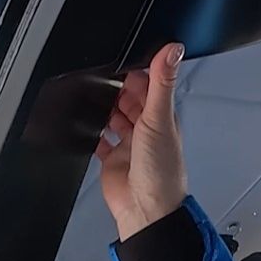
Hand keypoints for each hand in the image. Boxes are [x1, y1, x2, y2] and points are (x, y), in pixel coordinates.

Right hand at [96, 42, 188, 240]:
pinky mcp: (112, 160)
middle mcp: (146, 130)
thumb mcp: (159, 119)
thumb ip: (162, 83)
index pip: (150, 86)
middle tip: (104, 78)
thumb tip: (173, 49)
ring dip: (107, 107)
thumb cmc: (160, 171)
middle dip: (119, 89)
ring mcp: (129, 145)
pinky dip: (94, 132)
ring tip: (94, 96)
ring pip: (116, 117)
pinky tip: (87, 124)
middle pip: (131, 100)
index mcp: (162, 118)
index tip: (124, 59)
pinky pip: (101, 141)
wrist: (145, 210)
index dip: (138, 73)